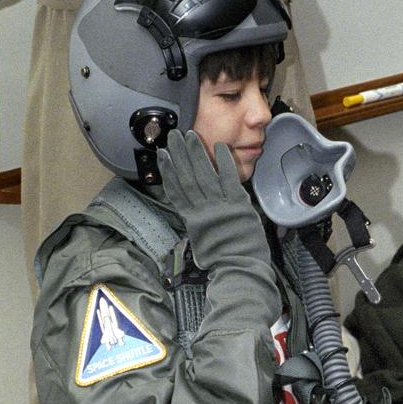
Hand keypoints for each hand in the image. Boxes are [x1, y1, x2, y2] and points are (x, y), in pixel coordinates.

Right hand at [158, 130, 270, 271]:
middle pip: (187, 177)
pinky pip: (229, 178)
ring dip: (196, 153)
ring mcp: (219, 205)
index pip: (176, 191)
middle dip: (179, 155)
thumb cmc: (221, 258)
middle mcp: (202, 209)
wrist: (240, 268)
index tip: (162, 155)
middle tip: (173, 135)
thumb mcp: (201, 240)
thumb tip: (190, 208)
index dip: (168, 171)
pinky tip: (219, 145)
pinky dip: (223, 161)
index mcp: (191, 219)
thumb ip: (196, 222)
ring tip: (189, 135)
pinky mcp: (238, 203)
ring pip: (204, 174)